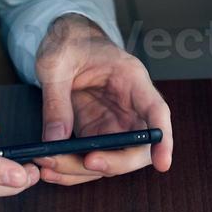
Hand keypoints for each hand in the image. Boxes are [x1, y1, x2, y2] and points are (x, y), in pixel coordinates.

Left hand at [32, 14, 173, 185]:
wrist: (63, 41)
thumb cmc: (68, 42)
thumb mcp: (56, 64)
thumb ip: (56, 101)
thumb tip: (55, 141)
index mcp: (131, 78)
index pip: (157, 111)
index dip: (164, 139)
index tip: (162, 163)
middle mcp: (129, 106)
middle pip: (138, 146)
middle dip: (114, 162)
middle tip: (86, 162)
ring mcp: (113, 122)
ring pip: (111, 159)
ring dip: (82, 170)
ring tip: (48, 166)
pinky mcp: (96, 132)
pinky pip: (89, 159)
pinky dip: (71, 169)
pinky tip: (50, 169)